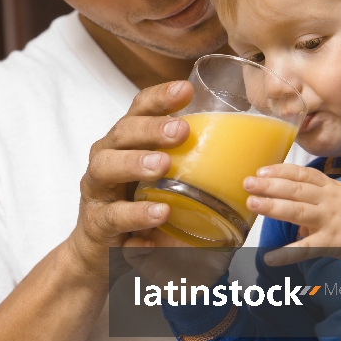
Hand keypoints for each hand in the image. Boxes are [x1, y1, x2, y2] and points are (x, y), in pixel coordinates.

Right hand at [68, 79, 192, 279]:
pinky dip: (136, 214)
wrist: (103, 251)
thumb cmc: (138, 205)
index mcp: (127, 141)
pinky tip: (159, 213)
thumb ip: (190, 166)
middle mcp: (107, 157)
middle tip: (180, 129)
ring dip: (135, 163)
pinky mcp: (96, 222)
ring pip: (107, 166)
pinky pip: (114, 215)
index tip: (186, 89)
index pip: (139, 110)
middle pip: (122, 132)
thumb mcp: (163, 181)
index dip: (160, 97)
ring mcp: (97, 189)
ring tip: (162, 165)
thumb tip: (244, 158)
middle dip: (150, 128)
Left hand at [242, 164, 340, 265]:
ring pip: (297, 211)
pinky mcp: (334, 243)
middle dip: (269, 185)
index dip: (280, 171)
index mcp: (331, 188)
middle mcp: (328, 200)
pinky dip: (287, 254)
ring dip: (273, 207)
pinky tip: (270, 257)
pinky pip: (306, 249)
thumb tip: (296, 205)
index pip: (302, 175)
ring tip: (252, 204)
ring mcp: (330, 221)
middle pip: (295, 189)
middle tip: (247, 183)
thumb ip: (319, 199)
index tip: (261, 170)